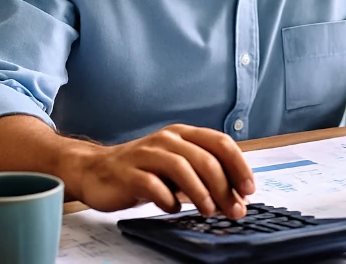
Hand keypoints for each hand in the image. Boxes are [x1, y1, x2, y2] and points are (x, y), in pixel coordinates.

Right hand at [71, 124, 254, 218]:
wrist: (96, 171)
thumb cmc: (143, 170)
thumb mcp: (178, 168)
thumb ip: (204, 177)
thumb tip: (237, 197)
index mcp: (183, 134)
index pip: (220, 143)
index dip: (239, 166)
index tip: (249, 190)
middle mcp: (167, 139)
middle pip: (205, 159)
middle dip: (224, 187)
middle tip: (234, 210)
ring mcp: (146, 154)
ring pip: (182, 168)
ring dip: (201, 193)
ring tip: (209, 212)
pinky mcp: (128, 173)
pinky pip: (153, 185)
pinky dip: (168, 200)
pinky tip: (173, 209)